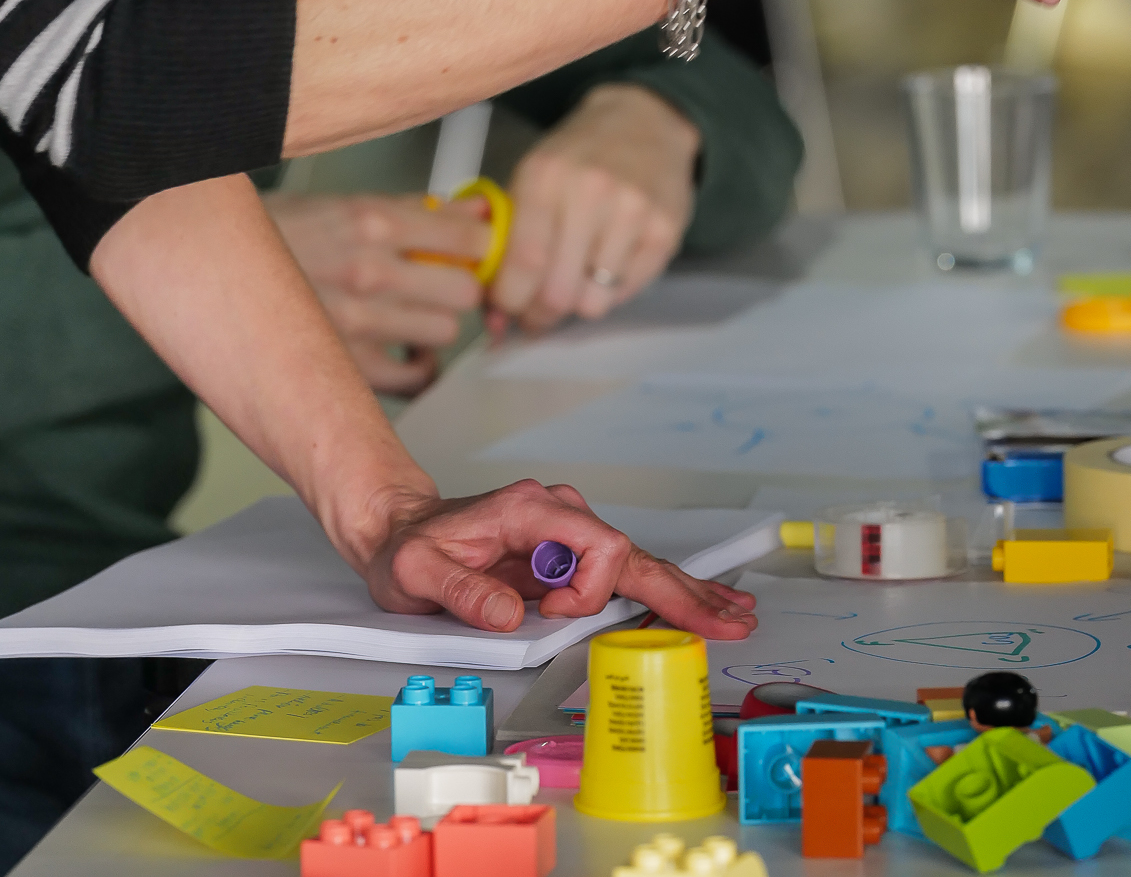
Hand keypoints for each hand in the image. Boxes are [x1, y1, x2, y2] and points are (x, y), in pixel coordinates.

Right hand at [266, 192, 487, 392]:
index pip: (469, 237)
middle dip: (459, 286)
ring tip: (413, 314)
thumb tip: (474, 206)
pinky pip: (413, 380)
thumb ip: (414, 207)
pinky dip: (416, 369)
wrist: (211, 268)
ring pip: (443, 334)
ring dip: (434, 325)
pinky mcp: (345, 367)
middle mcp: (370, 272)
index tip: (476, 248)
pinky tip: (403, 352)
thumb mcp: (343, 202)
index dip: (481, 245)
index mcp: (371, 220)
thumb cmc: (275, 234)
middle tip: (442, 282)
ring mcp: (358, 324)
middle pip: (465, 291)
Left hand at [355, 475, 756, 637]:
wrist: (401, 530)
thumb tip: (509, 614)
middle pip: (631, 554)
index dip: (590, 589)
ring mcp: (565, 535)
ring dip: (682, 592)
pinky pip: (621, 573)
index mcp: (529, 511)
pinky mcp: (565, 557)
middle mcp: (556, 517)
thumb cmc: (410, 548)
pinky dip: (661, 590)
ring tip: (729, 614)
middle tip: (726, 619)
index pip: (595, 544)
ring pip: (636, 563)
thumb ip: (462, 589)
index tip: (553, 614)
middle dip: (680, 590)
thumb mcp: (416, 571)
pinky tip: (696, 600)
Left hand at [489, 85, 697, 333]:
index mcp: (545, 176)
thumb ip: (510, 233)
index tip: (505, 307)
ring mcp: (633, 212)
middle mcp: (590, 192)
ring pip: (593, 301)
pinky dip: (609, 290)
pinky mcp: (665, 231)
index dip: (510, 298)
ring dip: (577, 300)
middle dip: (540, 313)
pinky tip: (605, 262)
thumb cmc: (579, 155)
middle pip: (559, 292)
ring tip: (574, 278)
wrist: (644, 121)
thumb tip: (496, 304)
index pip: (524, 260)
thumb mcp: (534, 174)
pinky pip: (626, 293)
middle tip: (536, 311)